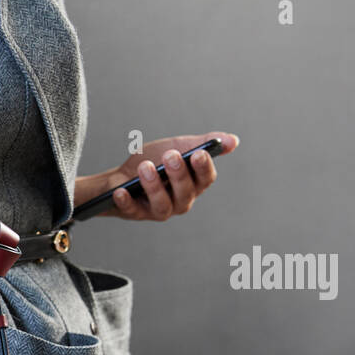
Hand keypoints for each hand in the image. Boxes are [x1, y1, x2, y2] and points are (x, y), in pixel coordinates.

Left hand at [76, 131, 239, 221]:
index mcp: (194, 184)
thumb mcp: (177, 147)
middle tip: (170, 156)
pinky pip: (133, 211)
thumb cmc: (154, 161)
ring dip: (154, 186)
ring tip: (145, 167)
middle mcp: (180, 201)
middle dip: (179, 175)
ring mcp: (158, 210)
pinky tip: (121, 191)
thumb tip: (234, 141)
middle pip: (185, 193)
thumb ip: (203, 143)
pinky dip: (126, 201)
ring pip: (162, 205)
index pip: (206, 180)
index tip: (198, 154)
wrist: (121, 175)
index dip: (204, 168)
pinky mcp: (136, 214)